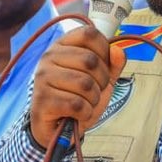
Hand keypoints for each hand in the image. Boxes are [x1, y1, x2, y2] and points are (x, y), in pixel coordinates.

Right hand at [29, 25, 126, 149]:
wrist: (57, 127)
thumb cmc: (77, 97)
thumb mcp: (100, 79)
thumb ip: (113, 64)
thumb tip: (118, 51)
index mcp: (62, 45)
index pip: (89, 34)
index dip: (104, 50)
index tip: (102, 66)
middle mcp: (49, 57)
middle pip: (91, 60)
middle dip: (101, 81)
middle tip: (93, 91)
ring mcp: (43, 77)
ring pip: (85, 84)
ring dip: (93, 99)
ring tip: (84, 103)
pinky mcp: (43, 99)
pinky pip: (77, 104)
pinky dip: (84, 113)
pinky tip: (77, 114)